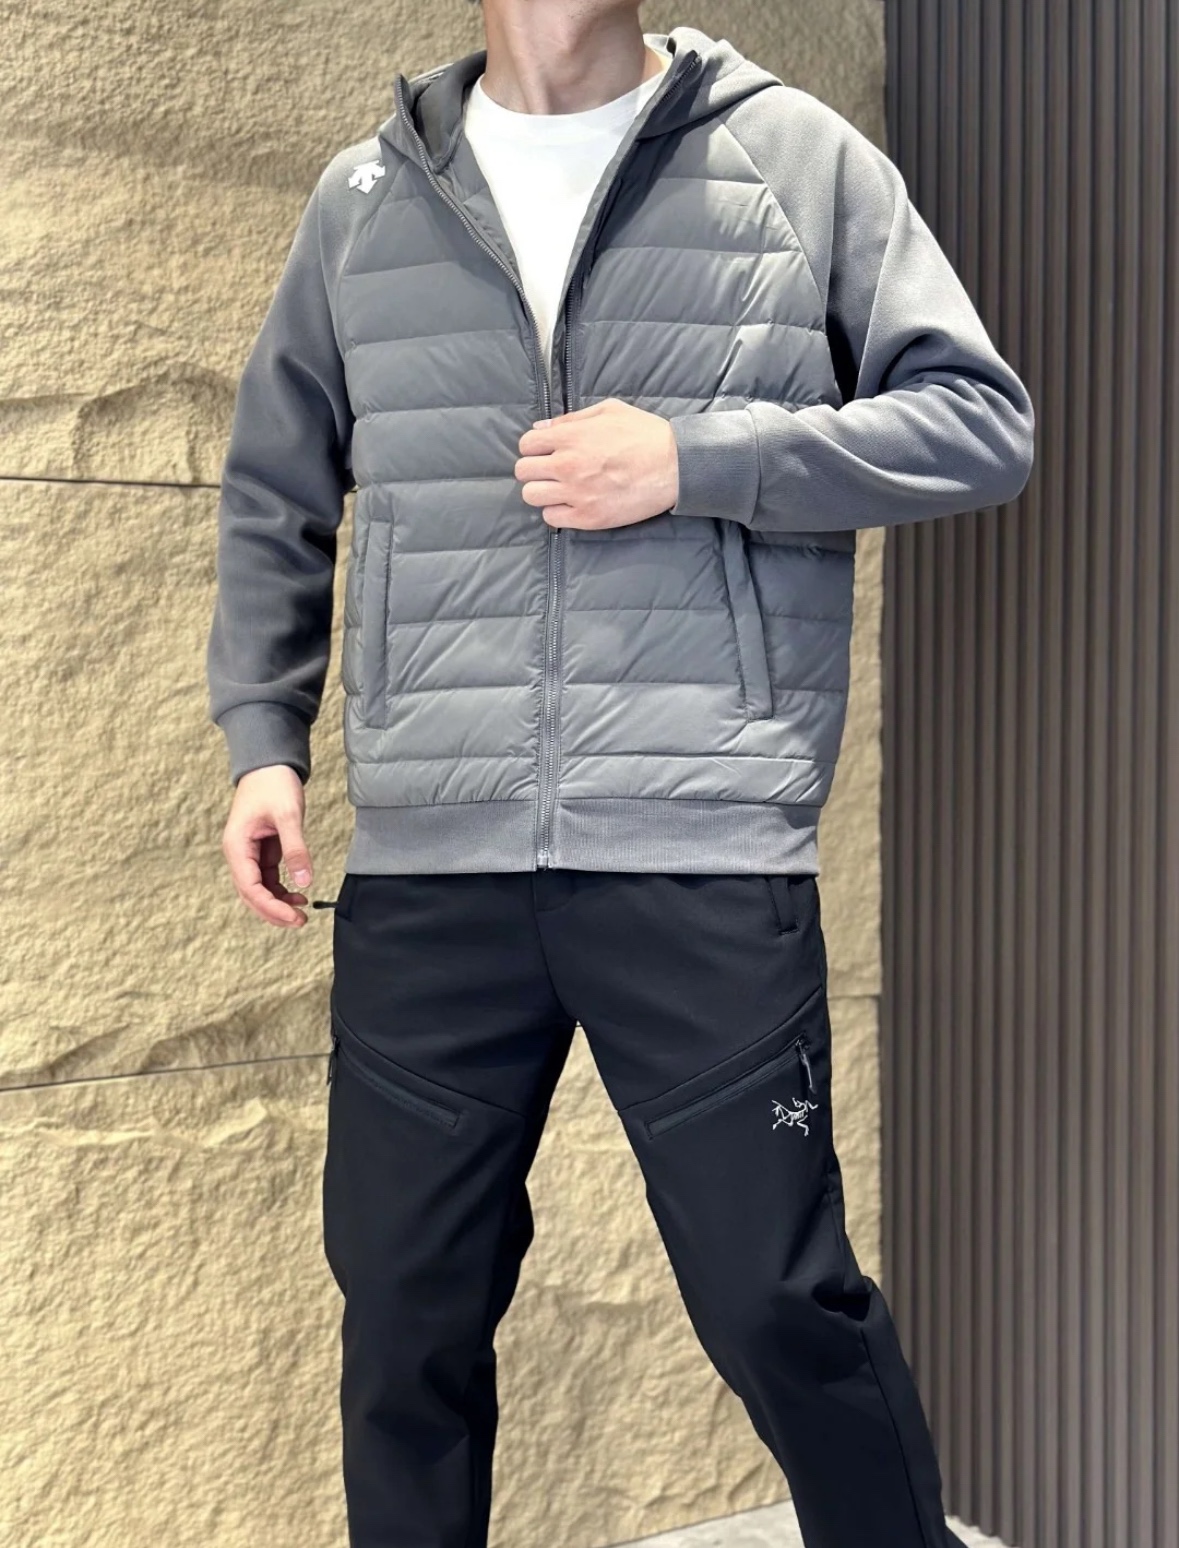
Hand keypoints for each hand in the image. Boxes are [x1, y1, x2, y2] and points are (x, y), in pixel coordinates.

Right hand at [221, 765, 313, 927]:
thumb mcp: (288, 815)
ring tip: (301, 913)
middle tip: (300, 922)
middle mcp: (238, 853)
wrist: (269, 764)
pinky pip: (267, 878)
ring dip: (278, 903)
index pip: (250, 888)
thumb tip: (305, 882)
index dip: (271, 906)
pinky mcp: (261, 851)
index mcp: (237, 846)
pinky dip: (281, 890)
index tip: (293, 916)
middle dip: (273, 911)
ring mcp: (249, 854)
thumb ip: (296, 848)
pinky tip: (299, 895)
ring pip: (259, 889)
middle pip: (251, 894)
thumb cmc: (273, 784)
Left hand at [514, 397, 678, 531]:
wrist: (675, 466)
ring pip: (531, 496)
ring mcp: (576, 494)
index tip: (547, 452)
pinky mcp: (588, 518)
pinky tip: (572, 504)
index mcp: (570, 437)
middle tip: (551, 471)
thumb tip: (541, 429)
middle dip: (534, 469)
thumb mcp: (608, 411)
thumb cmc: (645, 434)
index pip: (526, 444)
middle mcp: (567, 465)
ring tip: (559, 489)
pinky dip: (557, 511)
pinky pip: (551, 518)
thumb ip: (570, 419)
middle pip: (523, 471)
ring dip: (542, 491)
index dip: (534, 447)